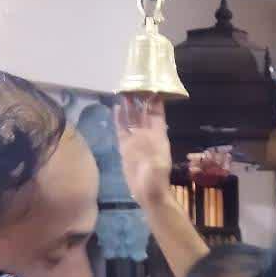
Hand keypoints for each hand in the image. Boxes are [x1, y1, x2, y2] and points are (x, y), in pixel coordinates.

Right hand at [115, 95, 179, 214]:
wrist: (148, 194)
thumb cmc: (156, 180)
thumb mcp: (158, 166)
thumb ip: (152, 150)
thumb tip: (146, 139)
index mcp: (158, 136)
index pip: (157, 113)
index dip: (155, 101)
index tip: (152, 86)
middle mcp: (147, 135)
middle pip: (142, 113)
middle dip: (139, 99)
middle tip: (134, 82)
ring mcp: (136, 140)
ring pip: (131, 119)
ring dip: (128, 106)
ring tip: (124, 91)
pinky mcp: (126, 147)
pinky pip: (121, 129)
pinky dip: (119, 119)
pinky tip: (116, 108)